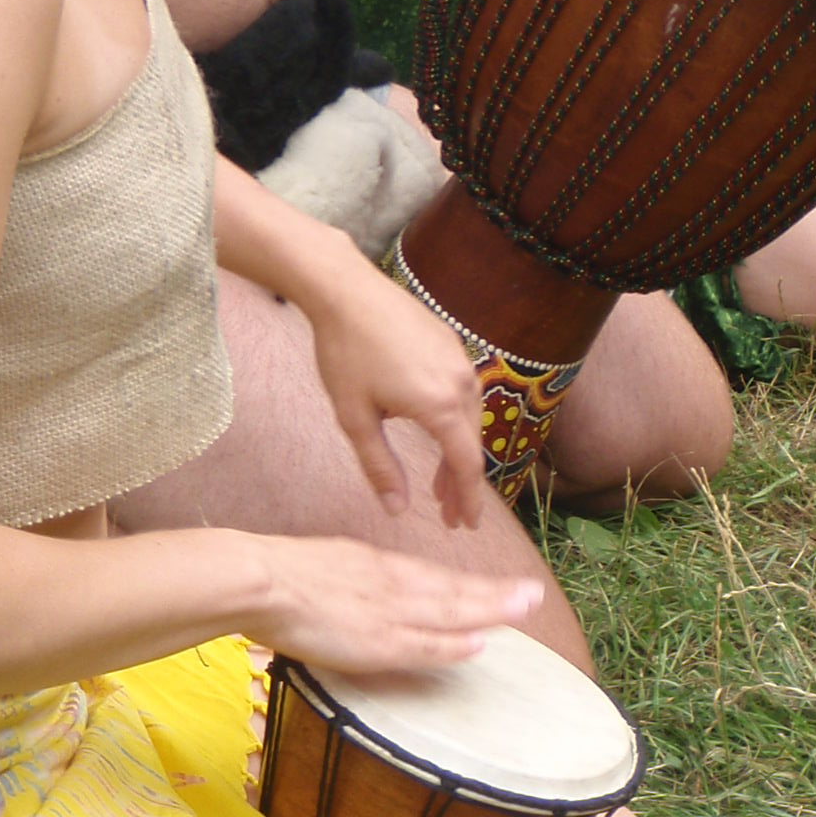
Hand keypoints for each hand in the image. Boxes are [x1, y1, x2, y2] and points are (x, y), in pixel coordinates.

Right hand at [251, 535, 542, 675]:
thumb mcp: (328, 565)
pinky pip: (423, 644)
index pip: (434, 578)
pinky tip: (479, 645)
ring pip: (449, 612)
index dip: (470, 586)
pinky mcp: (374, 640)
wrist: (260, 578)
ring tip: (525, 610)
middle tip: (534, 594)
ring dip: (490, 611)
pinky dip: (452, 644)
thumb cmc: (280, 574)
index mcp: (377, 566)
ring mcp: (386, 611)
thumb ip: (353, 580)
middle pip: (453, 590)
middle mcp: (391, 584)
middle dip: (495, 594)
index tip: (500, 588)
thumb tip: (364, 598)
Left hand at [302, 245, 489, 529]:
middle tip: (447, 515)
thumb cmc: (344, 354)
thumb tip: (397, 510)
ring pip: (469, 418)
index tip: (466, 527)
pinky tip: (436, 430)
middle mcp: (462, 381)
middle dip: (461, 483)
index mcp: (441, 405)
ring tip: (440, 482)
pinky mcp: (450, 342)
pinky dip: (454, 420)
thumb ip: (380, 467)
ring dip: (457, 452)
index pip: (467, 466)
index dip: (468, 500)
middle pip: (471, 444)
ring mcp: (459, 358)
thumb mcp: (355, 418)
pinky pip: (463, 391)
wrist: (345, 289)